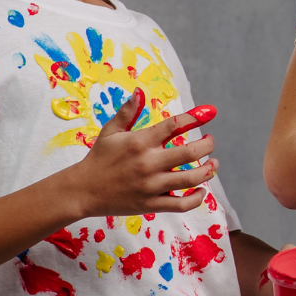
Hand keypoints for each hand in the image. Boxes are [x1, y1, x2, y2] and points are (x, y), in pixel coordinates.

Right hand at [62, 90, 219, 217]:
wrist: (82, 191)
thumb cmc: (99, 158)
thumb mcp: (110, 132)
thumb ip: (127, 112)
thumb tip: (139, 91)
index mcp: (140, 142)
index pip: (174, 125)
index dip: (195, 117)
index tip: (209, 112)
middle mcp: (148, 163)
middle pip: (190, 153)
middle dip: (208, 145)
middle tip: (210, 141)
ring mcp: (150, 186)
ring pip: (190, 179)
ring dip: (208, 171)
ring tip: (213, 164)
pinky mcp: (150, 205)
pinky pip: (181, 204)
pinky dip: (197, 199)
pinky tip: (202, 190)